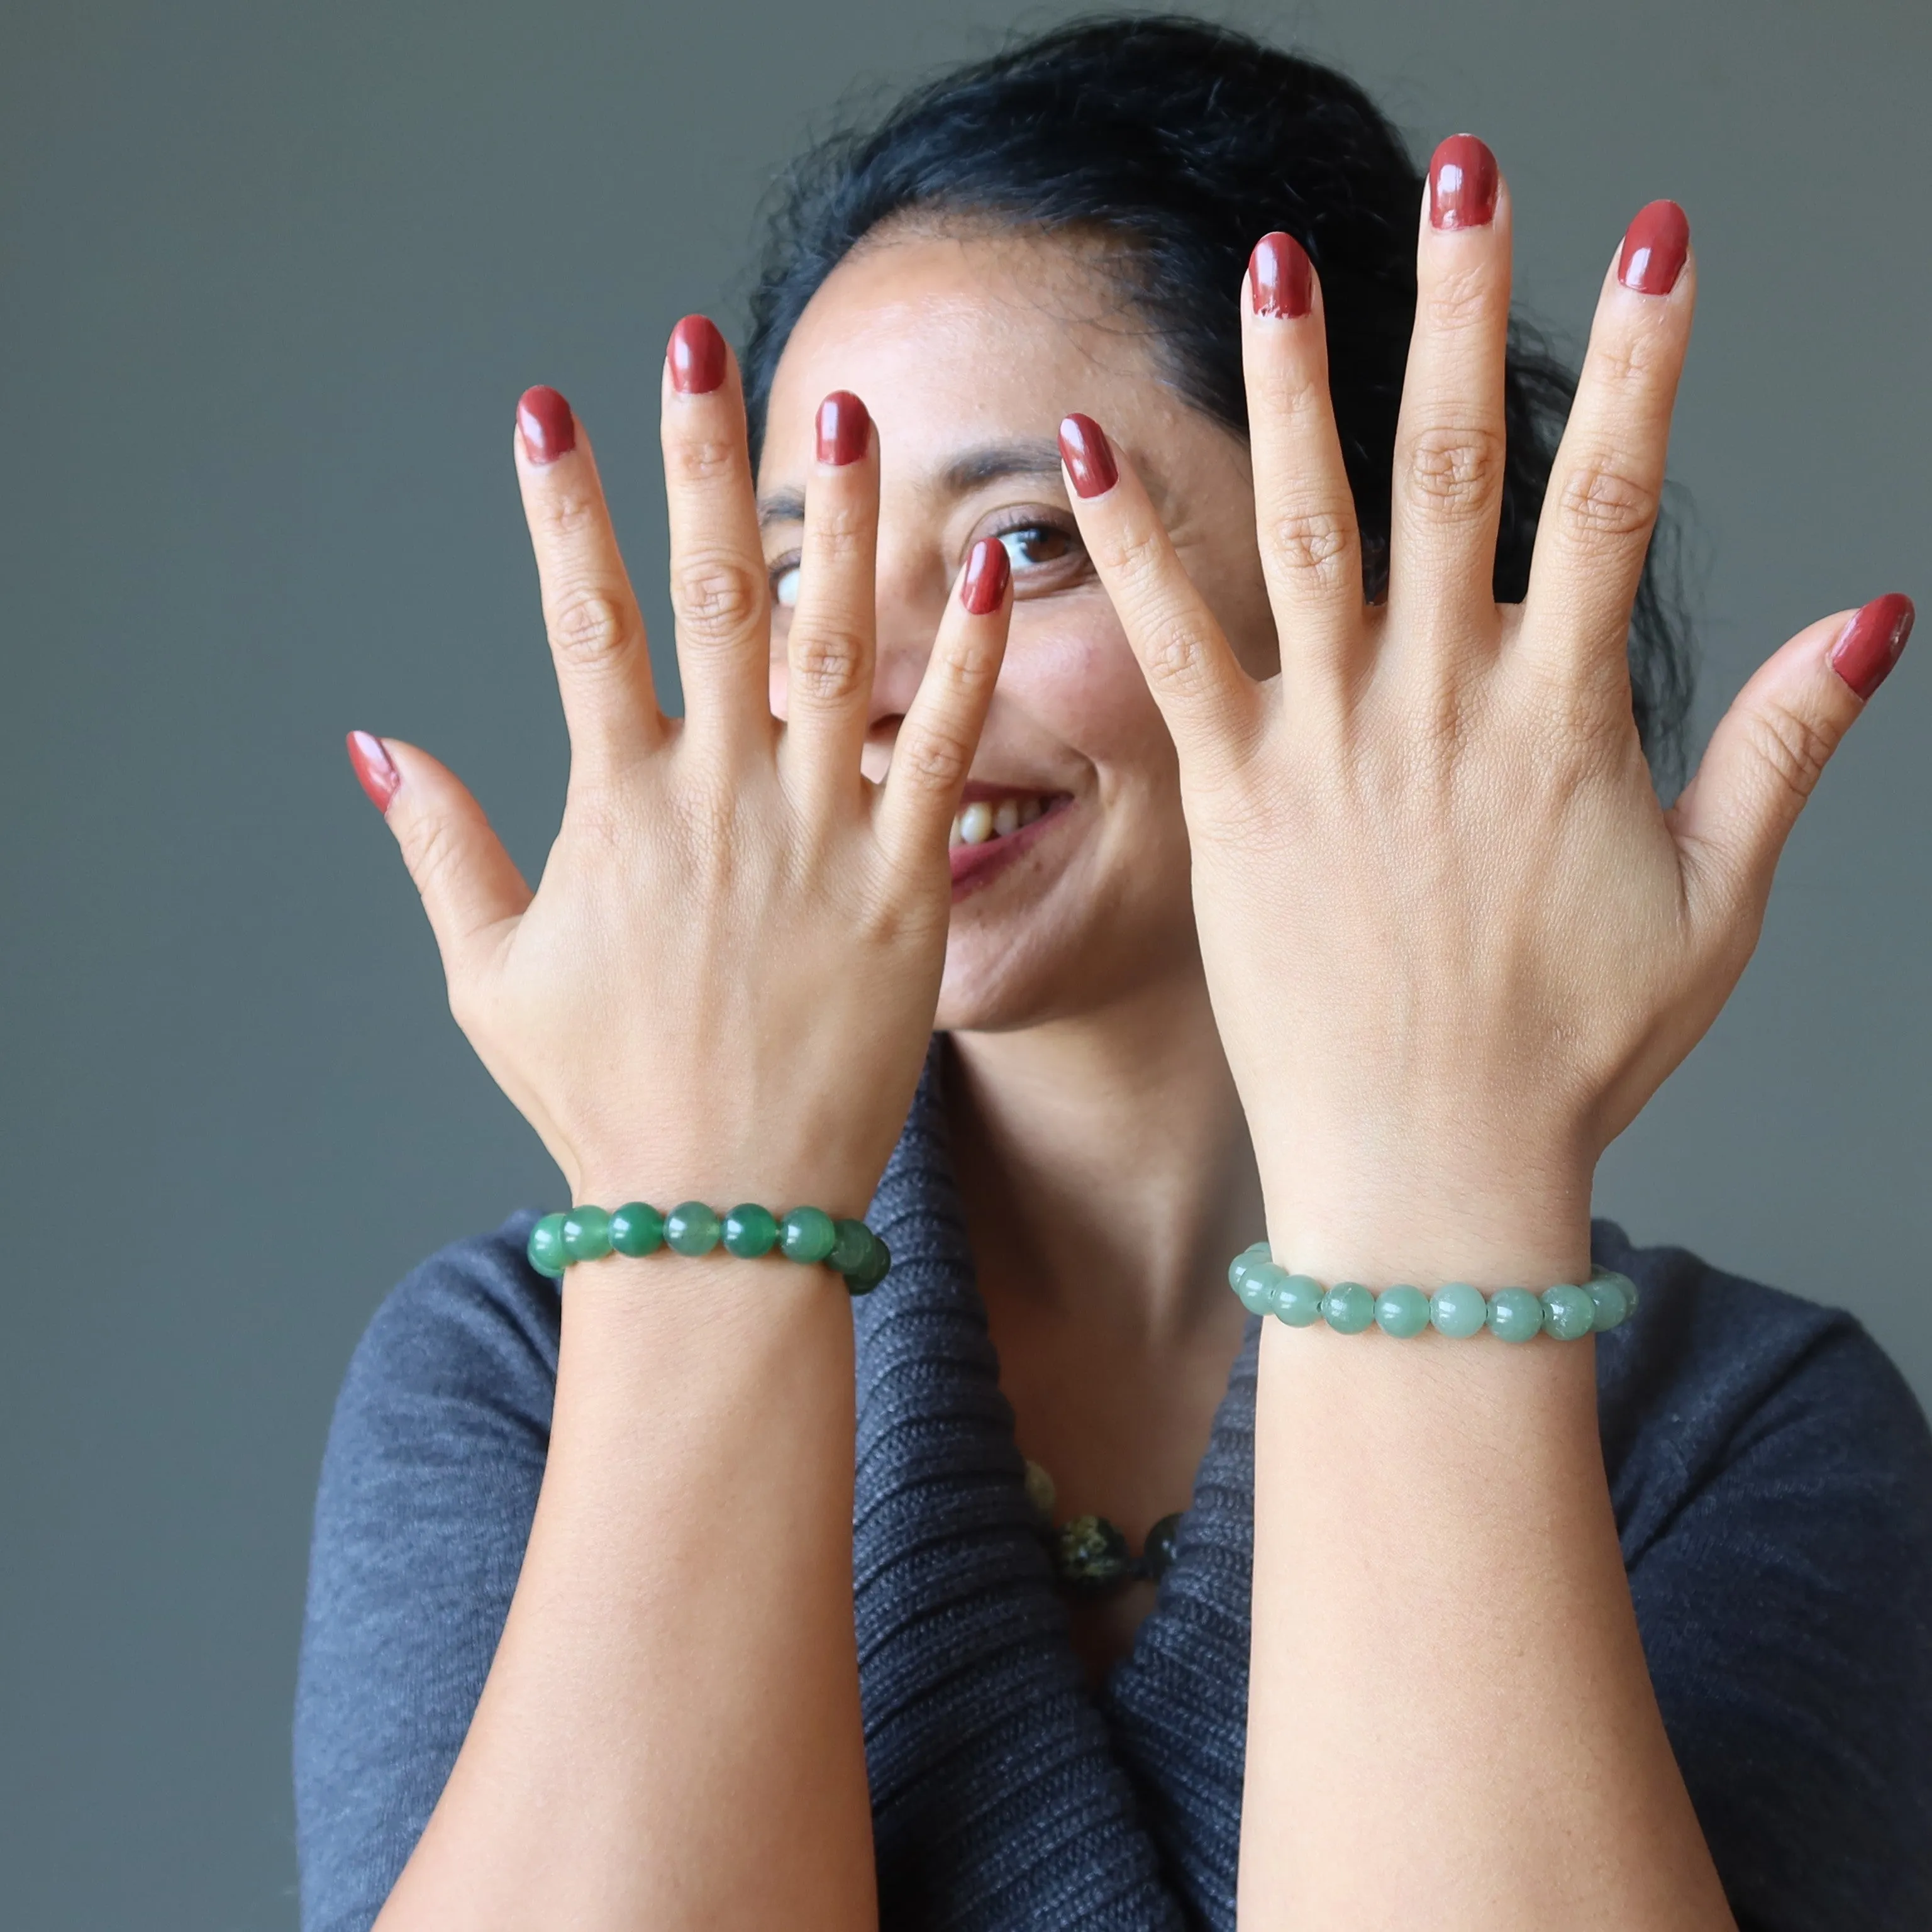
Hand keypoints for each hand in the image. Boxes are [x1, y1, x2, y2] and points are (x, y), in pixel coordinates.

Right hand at [348, 324, 1010, 1212]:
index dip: (564, 507)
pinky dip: (968, 661)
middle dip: (703, 461)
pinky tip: (988, 572)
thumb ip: (442, 849)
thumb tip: (378, 743)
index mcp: (616, 811)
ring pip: (833, 648)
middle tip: (706, 343)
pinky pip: (945, 753)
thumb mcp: (490, 977)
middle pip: (713, 596)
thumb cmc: (603, 1100)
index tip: (551, 407)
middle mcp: (717, 799)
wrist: (721, 1210)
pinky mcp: (904, 888)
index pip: (583, 622)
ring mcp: (818, 837)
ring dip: (843, 525)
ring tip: (850, 416)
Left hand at [1059, 161, 1912, 1277]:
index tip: (1657, 237)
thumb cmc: (1569, 1053)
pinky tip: (1087, 445)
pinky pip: (1171, 648)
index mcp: (1561, 720)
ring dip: (1293, 384)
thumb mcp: (1712, 908)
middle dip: (1464, 309)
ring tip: (1274, 257)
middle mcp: (1441, 705)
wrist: (1427, 1167)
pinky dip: (1128, 545)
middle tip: (1469, 169)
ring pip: (1306, 528)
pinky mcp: (1229, 798)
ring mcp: (1327, 745)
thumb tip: (1877, 613)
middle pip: (1453, 472)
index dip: (1641, 362)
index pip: (1612, 499)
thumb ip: (1782, 753)